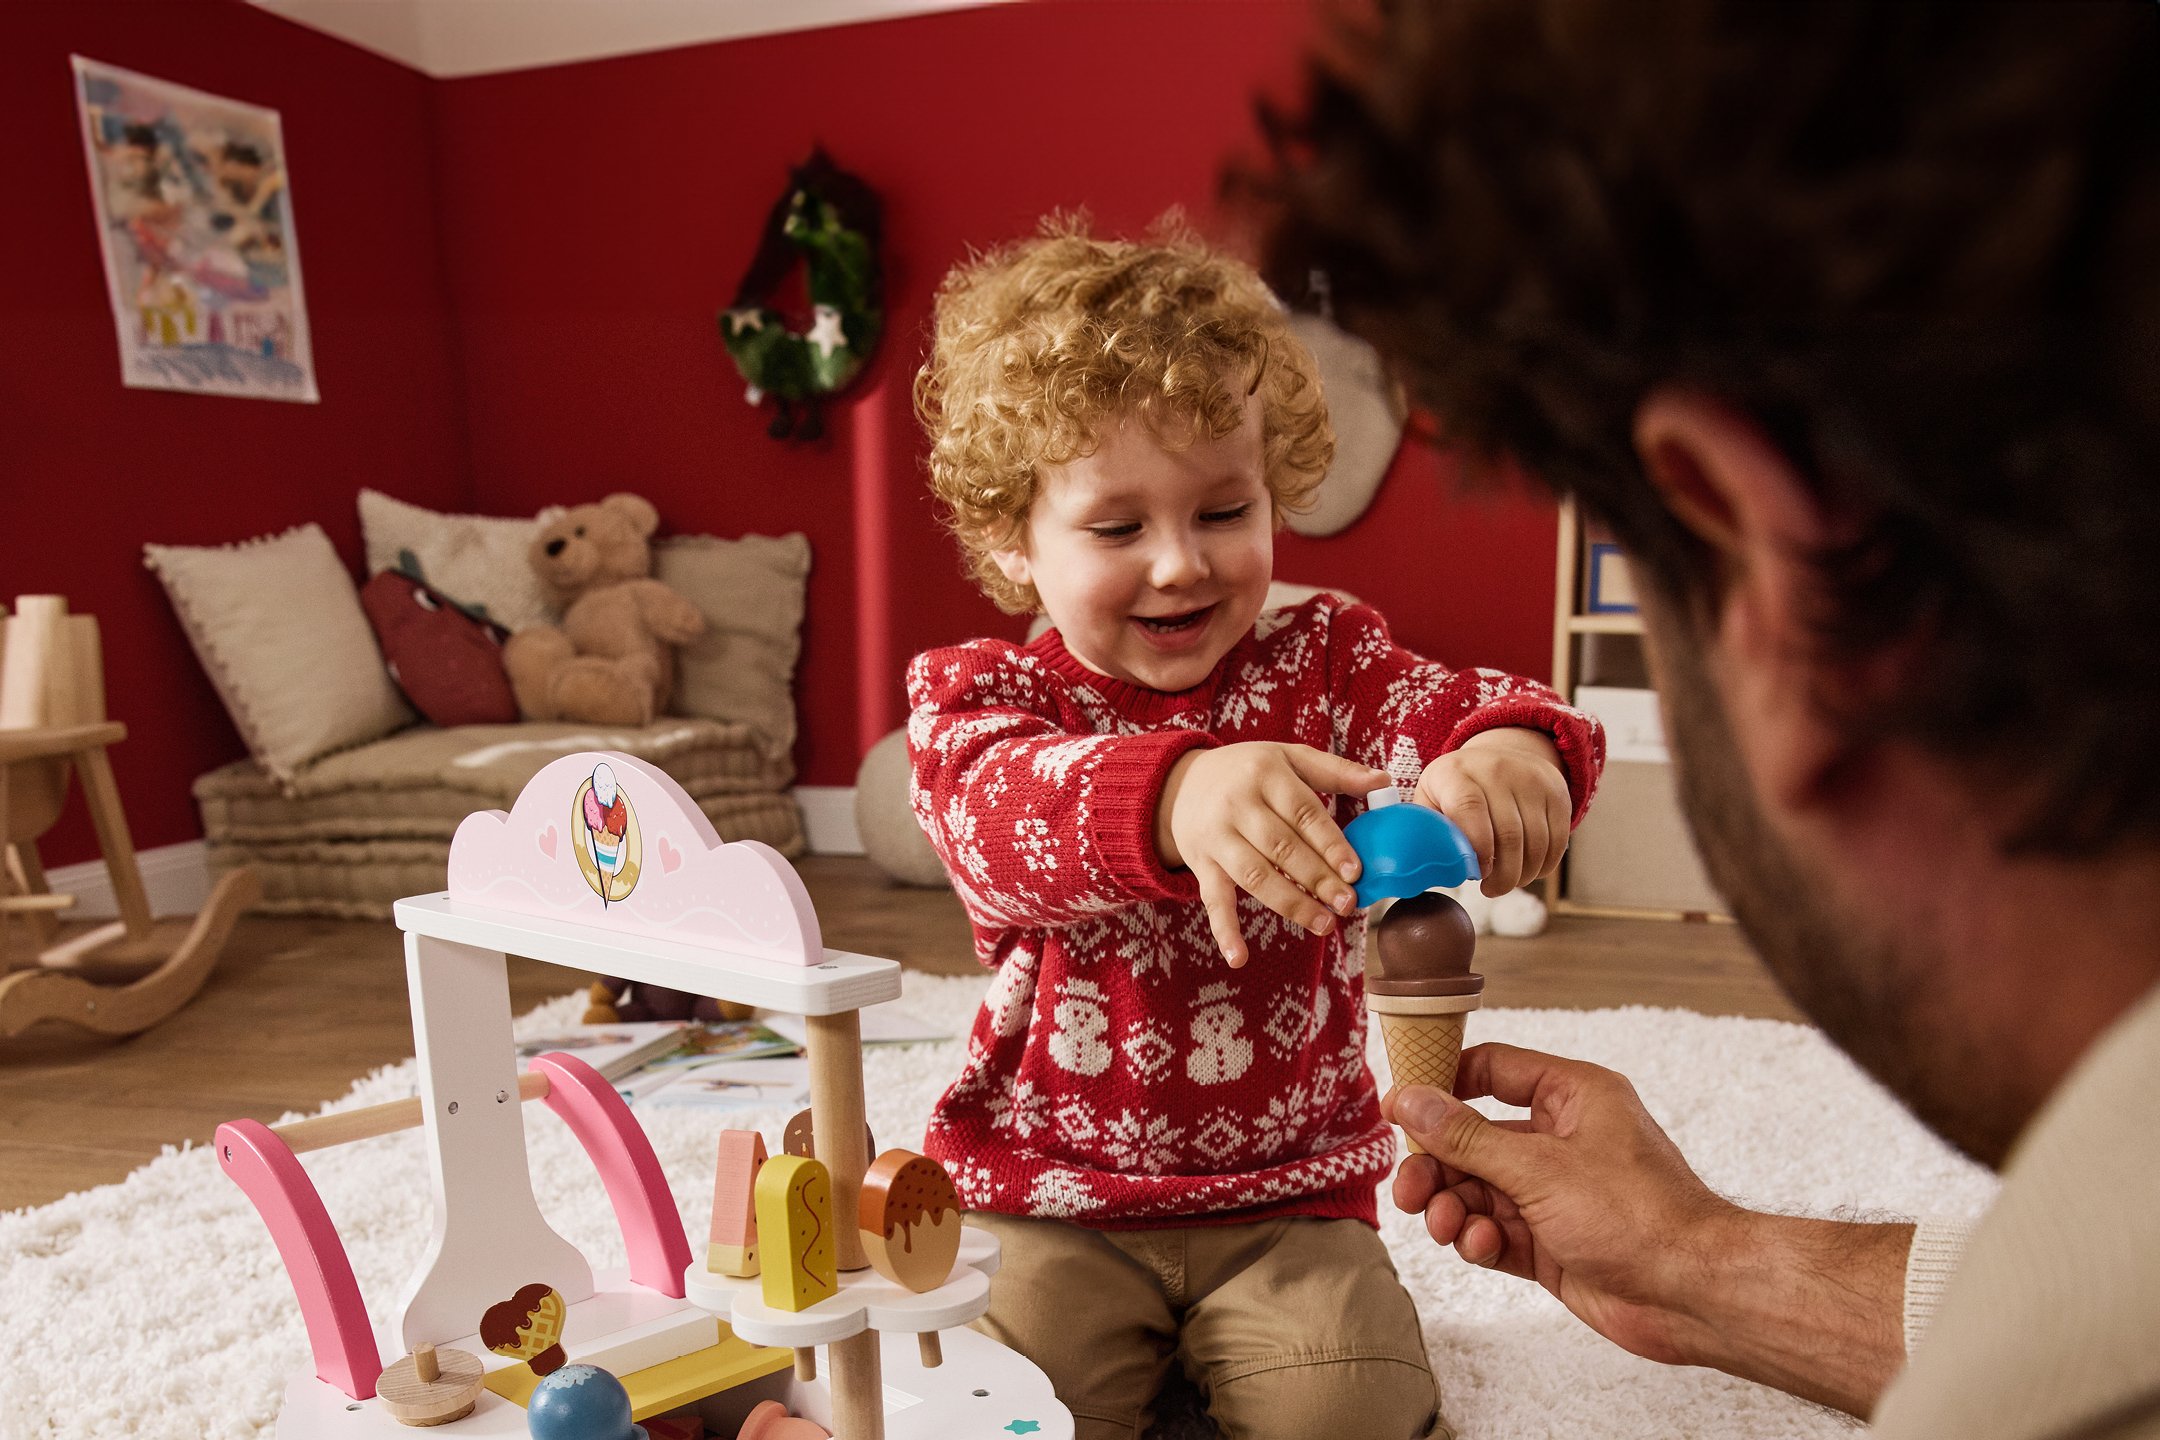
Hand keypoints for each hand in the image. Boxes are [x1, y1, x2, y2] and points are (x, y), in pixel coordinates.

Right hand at [1156, 743, 1389, 966]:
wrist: (1180, 784)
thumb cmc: (1247, 771)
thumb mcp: (1288, 758)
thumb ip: (1335, 771)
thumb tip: (1383, 781)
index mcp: (1265, 774)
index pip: (1303, 812)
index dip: (1330, 844)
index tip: (1356, 872)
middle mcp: (1237, 804)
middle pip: (1282, 848)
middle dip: (1317, 879)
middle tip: (1348, 904)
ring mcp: (1216, 837)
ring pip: (1255, 876)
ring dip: (1290, 904)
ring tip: (1324, 924)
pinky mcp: (1201, 864)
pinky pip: (1212, 899)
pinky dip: (1224, 930)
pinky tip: (1238, 957)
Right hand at [1386, 1046, 1910, 1415]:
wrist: (1694, 1296)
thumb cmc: (1641, 1217)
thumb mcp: (1539, 1168)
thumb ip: (1465, 1136)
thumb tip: (1409, 1099)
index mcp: (1572, 1097)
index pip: (1491, 1070)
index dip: (1442, 1084)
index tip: (1399, 1108)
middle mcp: (1563, 1140)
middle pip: (1473, 1138)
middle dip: (1438, 1165)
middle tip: (1409, 1190)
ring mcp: (1556, 1194)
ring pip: (1479, 1190)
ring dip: (1454, 1206)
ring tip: (1447, 1225)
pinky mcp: (1552, 1242)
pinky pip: (1496, 1231)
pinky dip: (1480, 1239)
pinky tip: (1482, 1246)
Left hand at [1415, 728, 1570, 895]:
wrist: (1500, 755)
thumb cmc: (1456, 789)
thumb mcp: (1430, 799)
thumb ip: (1426, 831)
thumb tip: (1423, 870)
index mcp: (1456, 773)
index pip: (1469, 809)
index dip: (1476, 848)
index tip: (1476, 874)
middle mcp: (1496, 770)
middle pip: (1508, 833)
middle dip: (1502, 874)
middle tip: (1492, 890)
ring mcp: (1531, 779)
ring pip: (1536, 841)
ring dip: (1524, 873)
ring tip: (1508, 882)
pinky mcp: (1556, 793)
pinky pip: (1557, 840)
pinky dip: (1544, 865)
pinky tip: (1528, 870)